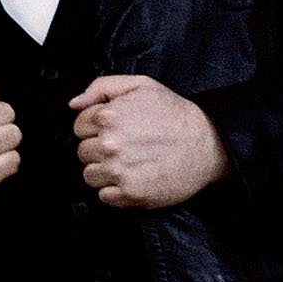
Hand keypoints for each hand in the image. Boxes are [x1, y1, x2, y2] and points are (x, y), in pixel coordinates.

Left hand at [71, 73, 229, 210]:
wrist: (208, 145)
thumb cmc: (176, 114)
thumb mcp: (141, 85)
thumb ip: (101, 87)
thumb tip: (74, 104)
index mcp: (109, 116)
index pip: (78, 126)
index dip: (95, 128)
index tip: (113, 130)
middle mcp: (111, 145)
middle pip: (83, 152)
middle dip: (100, 149)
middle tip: (125, 147)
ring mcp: (119, 172)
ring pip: (90, 175)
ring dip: (105, 171)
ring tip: (128, 164)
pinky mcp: (130, 194)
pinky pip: (104, 196)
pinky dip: (115, 191)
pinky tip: (133, 178)